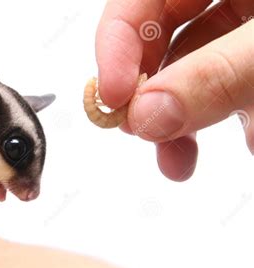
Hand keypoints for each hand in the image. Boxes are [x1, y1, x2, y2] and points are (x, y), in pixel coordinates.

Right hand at [96, 0, 253, 180]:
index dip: (115, 42)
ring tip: (180, 158)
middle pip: (162, 36)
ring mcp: (249, 24)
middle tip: (140, 130)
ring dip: (185, 116)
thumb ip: (215, 75)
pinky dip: (226, 114)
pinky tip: (244, 138)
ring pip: (195, 67)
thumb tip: (149, 115)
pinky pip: (229, 83)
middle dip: (150, 92)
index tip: (111, 97)